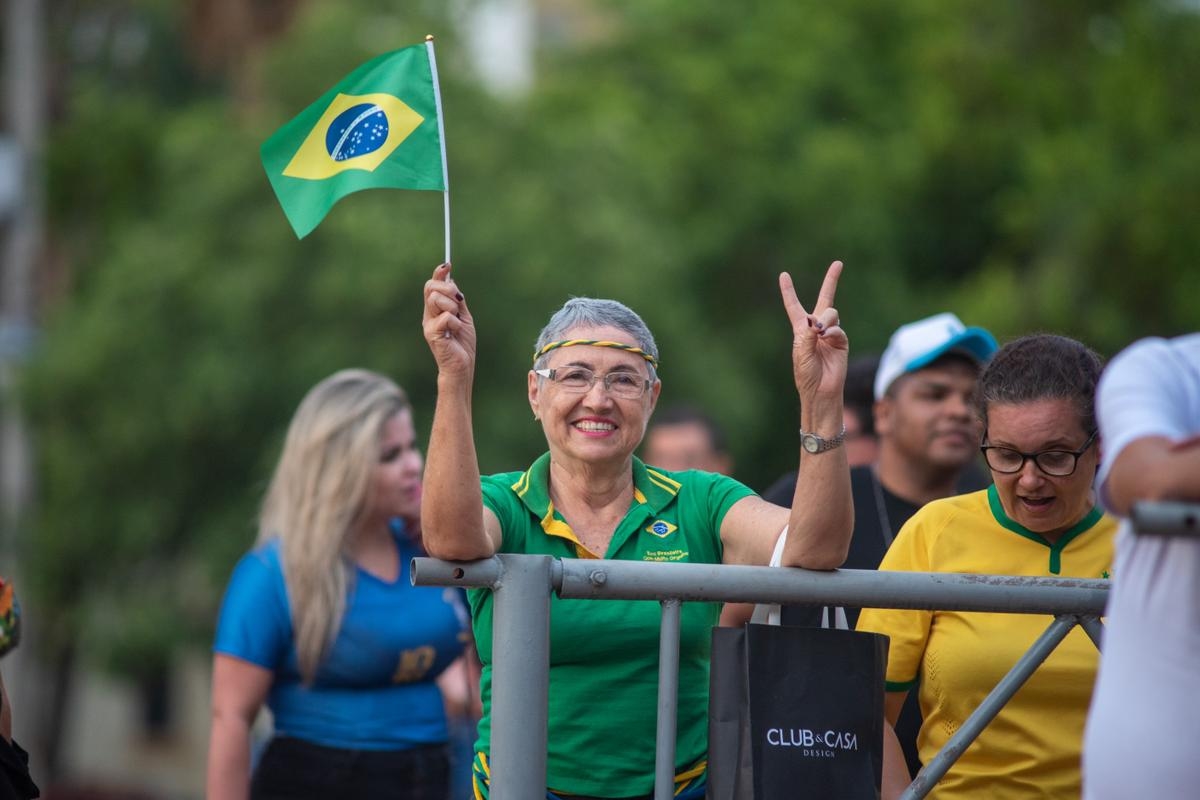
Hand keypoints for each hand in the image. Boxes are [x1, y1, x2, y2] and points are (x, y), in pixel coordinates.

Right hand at [422, 262, 475, 377]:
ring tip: (457, 322)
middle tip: (459, 302)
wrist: (462, 366)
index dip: (438, 273)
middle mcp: (428, 315)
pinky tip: (455, 333)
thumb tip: (451, 280)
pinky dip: (456, 324)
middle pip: (431, 287)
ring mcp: (428, 324)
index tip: (447, 264)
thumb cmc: (462, 344)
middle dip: (448, 289)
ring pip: (436, 299)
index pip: (431, 285)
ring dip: (452, 307)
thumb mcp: (463, 316)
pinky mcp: (431, 334)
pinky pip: (446, 317)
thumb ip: (456, 301)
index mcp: (435, 310)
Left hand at [779, 261, 848, 400]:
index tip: (784, 275)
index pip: (794, 306)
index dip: (788, 291)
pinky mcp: (842, 342)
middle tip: (838, 263)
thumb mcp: (801, 353)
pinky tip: (827, 339)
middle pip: (824, 300)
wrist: (821, 391)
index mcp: (801, 330)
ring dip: (826, 319)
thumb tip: (817, 321)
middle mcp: (816, 328)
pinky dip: (832, 332)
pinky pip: (838, 329)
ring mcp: (831, 334)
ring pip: (831, 313)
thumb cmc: (806, 375)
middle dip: (831, 281)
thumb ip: (807, 335)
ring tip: (820, 332)